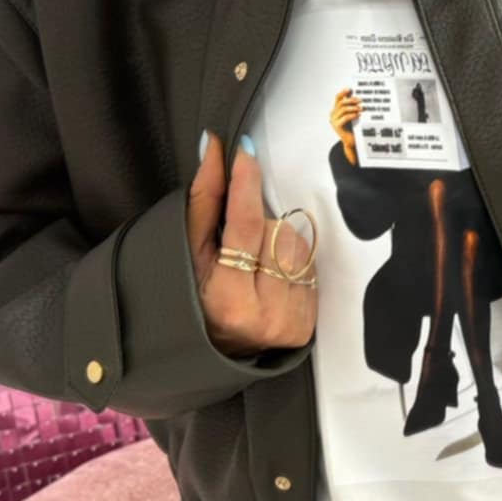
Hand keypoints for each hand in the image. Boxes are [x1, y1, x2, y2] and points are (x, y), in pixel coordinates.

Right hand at [188, 133, 316, 357]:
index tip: (244, 152)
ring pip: (298, 244)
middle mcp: (266, 314)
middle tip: (238, 242)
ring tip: (254, 262)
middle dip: (257, 223)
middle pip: (275, 230)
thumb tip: (212, 149)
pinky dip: (291, 261)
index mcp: (230, 300)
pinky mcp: (310, 322)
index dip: (245, 185)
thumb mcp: (191, 254)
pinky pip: (310, 266)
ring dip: (277, 240)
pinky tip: (270, 276)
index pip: (245, 226)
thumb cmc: (196, 298)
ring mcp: (292, 320)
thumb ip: (203, 201)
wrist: (218, 351)